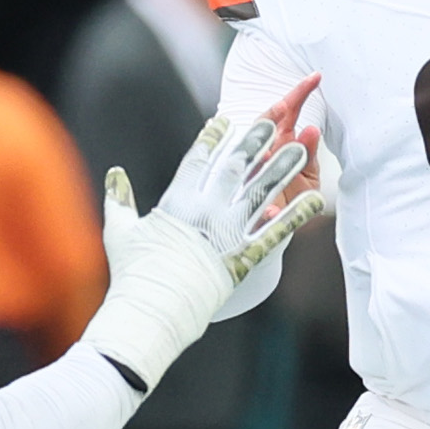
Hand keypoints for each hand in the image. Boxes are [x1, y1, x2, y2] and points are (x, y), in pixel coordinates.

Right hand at [81, 80, 329, 391]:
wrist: (152, 308)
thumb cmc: (133, 272)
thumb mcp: (120, 231)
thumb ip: (119, 198)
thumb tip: (114, 172)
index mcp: (178, 201)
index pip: (198, 161)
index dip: (211, 139)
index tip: (223, 121)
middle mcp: (207, 210)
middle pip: (235, 167)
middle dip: (254, 141)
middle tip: (271, 120)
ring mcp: (228, 233)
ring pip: (261, 192)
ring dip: (282, 168)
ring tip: (301, 149)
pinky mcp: (245, 257)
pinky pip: (276, 231)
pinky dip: (296, 215)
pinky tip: (314, 199)